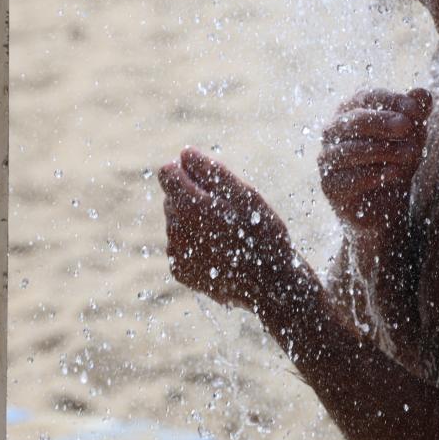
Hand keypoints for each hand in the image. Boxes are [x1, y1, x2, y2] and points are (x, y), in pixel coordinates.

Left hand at [159, 148, 297, 311]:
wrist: (271, 286)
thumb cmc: (263, 235)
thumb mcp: (246, 195)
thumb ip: (211, 171)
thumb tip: (184, 153)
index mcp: (190, 205)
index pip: (167, 173)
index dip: (188, 172)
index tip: (210, 182)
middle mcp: (175, 229)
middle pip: (173, 198)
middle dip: (194, 198)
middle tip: (229, 213)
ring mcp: (176, 252)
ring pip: (176, 222)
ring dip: (195, 222)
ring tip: (228, 234)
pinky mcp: (180, 271)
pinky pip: (181, 246)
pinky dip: (196, 244)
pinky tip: (220, 252)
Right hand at [319, 88, 432, 231]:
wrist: (386, 204)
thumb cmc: (396, 161)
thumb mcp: (412, 136)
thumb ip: (417, 114)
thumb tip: (423, 93)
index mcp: (352, 110)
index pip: (367, 97)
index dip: (391, 101)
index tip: (415, 110)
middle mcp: (333, 131)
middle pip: (354, 120)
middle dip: (382, 122)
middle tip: (407, 127)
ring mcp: (328, 158)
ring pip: (350, 149)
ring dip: (384, 150)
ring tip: (411, 154)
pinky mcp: (330, 186)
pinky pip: (348, 178)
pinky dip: (374, 174)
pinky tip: (394, 173)